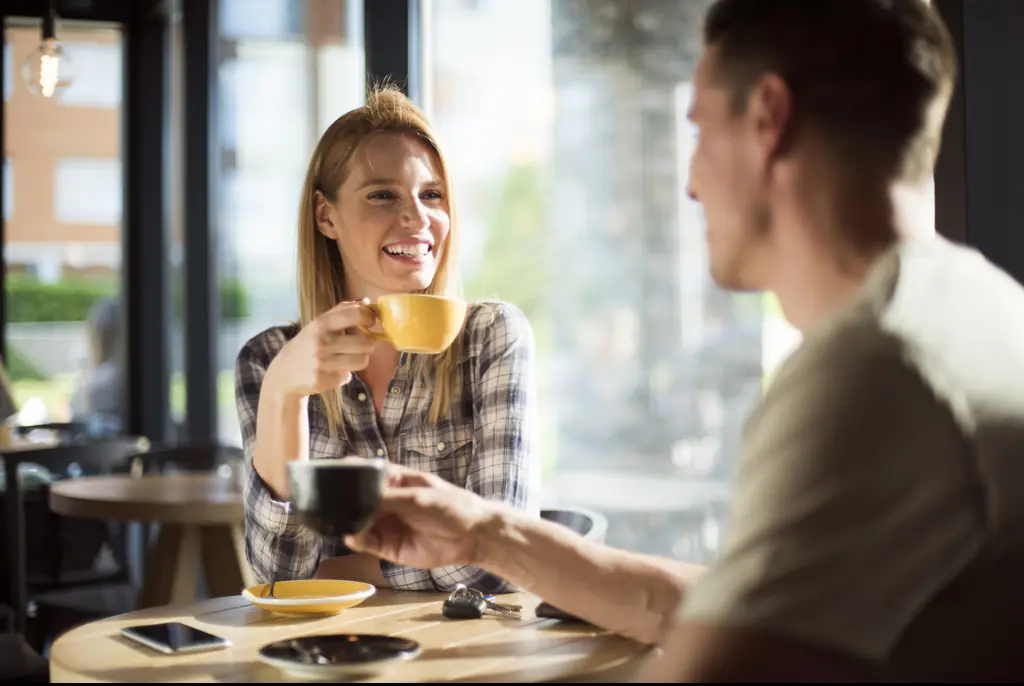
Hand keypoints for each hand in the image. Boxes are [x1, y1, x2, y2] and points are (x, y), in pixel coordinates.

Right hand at [265, 299, 376, 397]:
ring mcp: (322, 362)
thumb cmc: (307, 344)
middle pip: (367, 342)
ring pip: (362, 360)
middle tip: (360, 345)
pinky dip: (343, 374)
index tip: (370, 323)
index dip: (370, 318)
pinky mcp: (322, 380)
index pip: (357, 315)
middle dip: (368, 344)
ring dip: (358, 360)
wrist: (283, 373)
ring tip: (347, 358)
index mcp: (322, 323)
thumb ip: (342, 311)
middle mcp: (322, 342)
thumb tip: (366, 302)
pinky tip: (331, 371)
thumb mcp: (319, 324)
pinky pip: (348, 376)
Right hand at [344, 466, 499, 569]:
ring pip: (359, 523)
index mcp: (395, 482)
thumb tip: (359, 497)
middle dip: (344, 502)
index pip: (366, 475)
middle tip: (327, 502)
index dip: (350, 474)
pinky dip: (357, 540)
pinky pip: (367, 543)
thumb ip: (388, 497)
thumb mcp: (418, 497)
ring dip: (348, 522)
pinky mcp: (389, 547)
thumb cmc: (450, 506)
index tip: (331, 473)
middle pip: (358, 501)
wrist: (471, 535)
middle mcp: (386, 502)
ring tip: (336, 520)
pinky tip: (352, 536)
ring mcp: (386, 525)